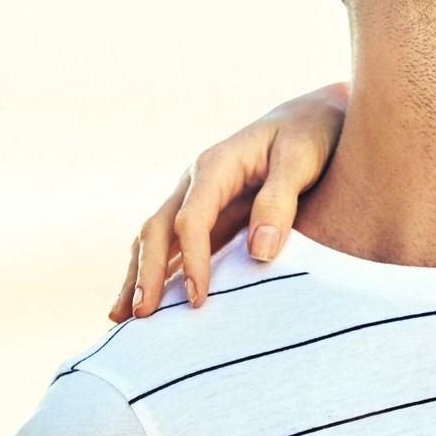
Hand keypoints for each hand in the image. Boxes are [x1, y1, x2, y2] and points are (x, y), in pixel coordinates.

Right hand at [111, 82, 349, 320]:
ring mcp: (196, 197)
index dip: (191, 260)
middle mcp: (196, 181)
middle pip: (158, 229)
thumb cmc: (310, 136)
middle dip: (146, 273)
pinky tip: (148, 300)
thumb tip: (259, 253)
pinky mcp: (207, 214)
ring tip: (121, 318)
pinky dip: (156, 271)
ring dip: (138, 275)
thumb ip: (279, 202)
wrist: (313, 116)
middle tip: (140, 315)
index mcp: (215, 165)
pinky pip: (173, 244)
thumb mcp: (300, 160)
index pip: (191, 219)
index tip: (197, 299)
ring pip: (154, 238)